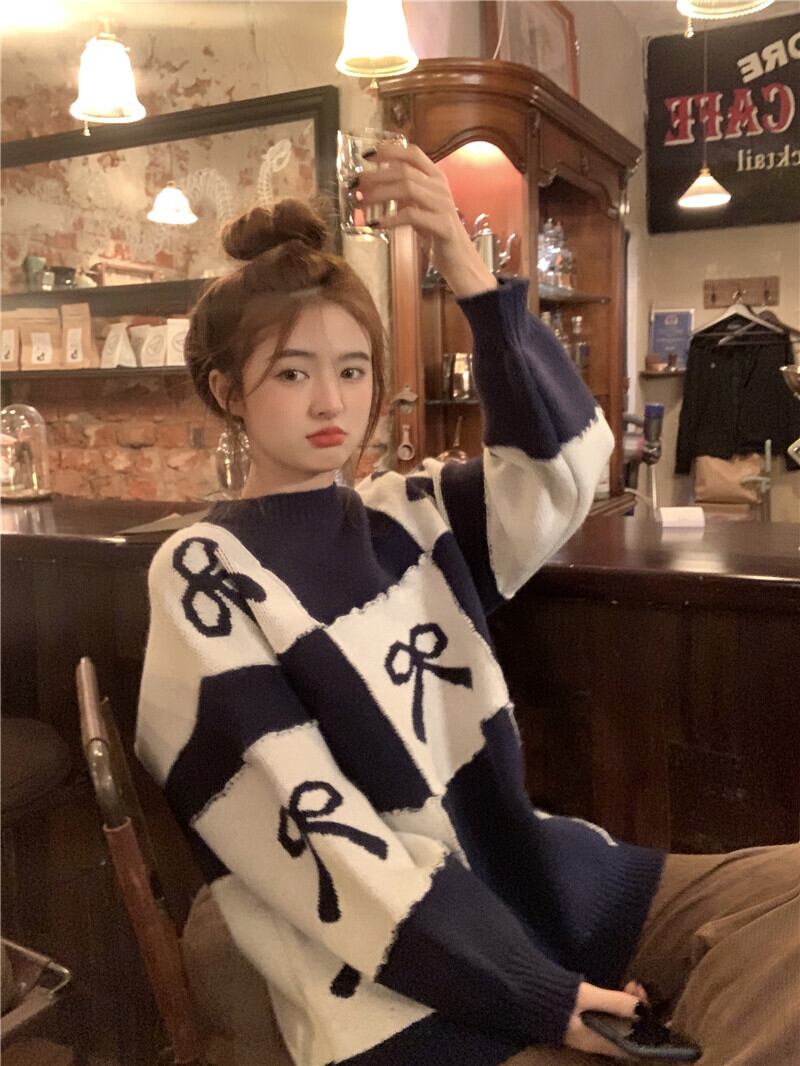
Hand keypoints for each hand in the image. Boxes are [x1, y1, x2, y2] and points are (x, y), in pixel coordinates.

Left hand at [355, 142, 496, 297]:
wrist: (460, 261)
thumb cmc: (437, 234)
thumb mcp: (419, 209)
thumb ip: (403, 196)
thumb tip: (373, 187)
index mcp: (436, 178)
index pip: (413, 154)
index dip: (389, 151)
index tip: (366, 155)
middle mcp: (440, 187)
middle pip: (404, 170)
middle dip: (376, 175)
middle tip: (356, 184)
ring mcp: (443, 205)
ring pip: (407, 188)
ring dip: (380, 194)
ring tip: (361, 203)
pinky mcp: (442, 225)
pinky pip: (412, 216)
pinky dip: (391, 219)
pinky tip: (377, 225)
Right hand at [563, 981, 645, 1057]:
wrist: (526, 996)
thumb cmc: (555, 999)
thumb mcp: (586, 997)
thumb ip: (614, 1002)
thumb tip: (640, 1007)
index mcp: (598, 1042)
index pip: (632, 1046)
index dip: (645, 1028)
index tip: (647, 1005)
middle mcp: (594, 1041)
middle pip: (625, 1031)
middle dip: (635, 1011)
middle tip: (638, 988)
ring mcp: (586, 1032)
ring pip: (616, 1023)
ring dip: (625, 1005)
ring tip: (630, 984)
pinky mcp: (579, 1022)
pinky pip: (605, 1017)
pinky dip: (613, 1005)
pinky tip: (614, 990)